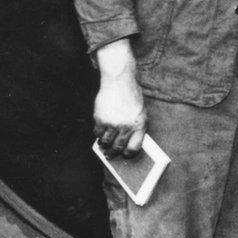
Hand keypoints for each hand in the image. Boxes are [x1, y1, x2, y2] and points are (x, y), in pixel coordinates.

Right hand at [92, 39, 146, 156]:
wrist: (119, 82)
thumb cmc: (131, 97)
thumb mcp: (140, 112)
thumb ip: (135, 126)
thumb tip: (128, 143)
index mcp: (140, 125)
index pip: (135, 147)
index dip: (129, 153)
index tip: (125, 155)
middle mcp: (127, 126)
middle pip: (118, 147)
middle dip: (113, 153)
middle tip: (109, 155)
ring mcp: (113, 123)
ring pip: (106, 142)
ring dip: (104, 144)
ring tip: (103, 144)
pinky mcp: (100, 119)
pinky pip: (97, 133)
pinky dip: (98, 135)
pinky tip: (100, 133)